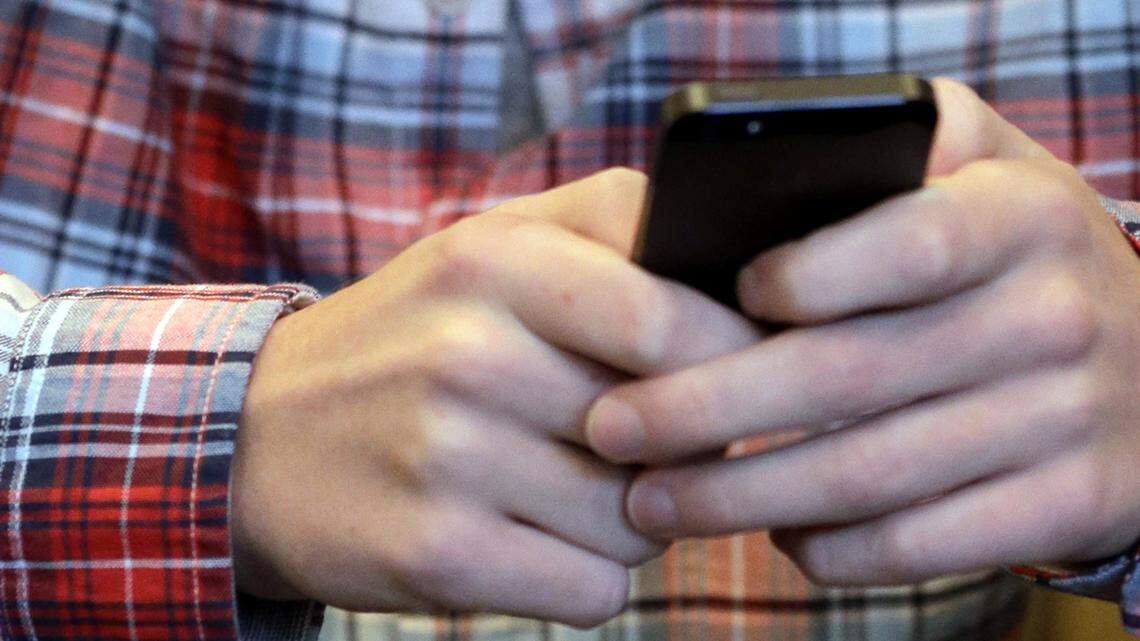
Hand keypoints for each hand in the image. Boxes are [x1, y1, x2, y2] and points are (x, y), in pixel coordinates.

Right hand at [231, 168, 760, 625]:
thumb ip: (612, 227)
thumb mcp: (492, 244)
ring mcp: (447, 457)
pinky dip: (582, 575)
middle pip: (671, 429)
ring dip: (628, 518)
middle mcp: (468, 353)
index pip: (674, 317)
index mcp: (494, 260)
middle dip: (680, 445)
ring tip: (563, 487)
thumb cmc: (410, 337)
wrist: (257, 438)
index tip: (729, 375)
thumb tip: (741, 279)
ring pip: (640, 521)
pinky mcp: (436, 553)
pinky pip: (593, 590)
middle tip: (639, 437)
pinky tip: (531, 538)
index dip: (729, 358)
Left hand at [585, 79, 1139, 584]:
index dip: (802, 276)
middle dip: (705, 412)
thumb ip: (901, 142)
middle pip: (847, 376)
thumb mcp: (990, 171)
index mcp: (1020, 217)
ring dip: (740, 497)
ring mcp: (1066, 420)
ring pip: (868, 475)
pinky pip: (919, 542)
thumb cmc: (1022, 260)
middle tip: (612, 428)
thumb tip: (760, 161)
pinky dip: (830, 549)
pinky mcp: (1067, 505)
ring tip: (653, 501)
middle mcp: (1051, 316)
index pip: (904, 244)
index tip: (706, 304)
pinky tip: (773, 535)